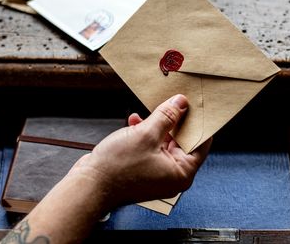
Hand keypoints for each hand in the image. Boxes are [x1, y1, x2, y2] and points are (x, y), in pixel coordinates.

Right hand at [69, 94, 211, 206]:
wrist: (89, 186)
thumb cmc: (117, 168)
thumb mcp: (146, 134)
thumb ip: (166, 117)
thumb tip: (181, 103)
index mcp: (181, 173)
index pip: (201, 144)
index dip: (198, 122)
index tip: (195, 105)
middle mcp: (171, 176)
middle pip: (182, 142)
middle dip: (173, 121)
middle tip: (170, 102)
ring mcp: (156, 175)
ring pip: (163, 143)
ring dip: (155, 126)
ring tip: (144, 114)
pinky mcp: (142, 171)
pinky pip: (150, 149)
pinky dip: (144, 135)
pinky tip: (133, 123)